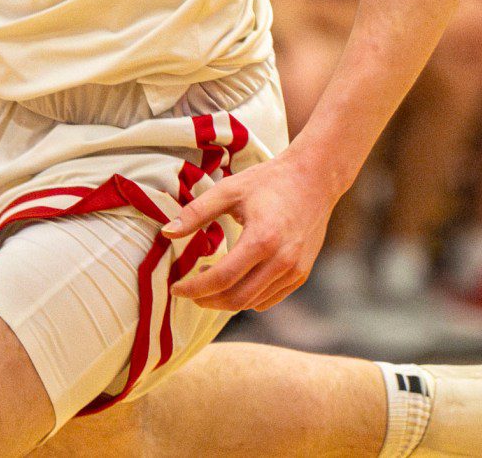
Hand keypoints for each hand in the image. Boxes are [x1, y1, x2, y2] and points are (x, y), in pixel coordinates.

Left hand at [160, 150, 341, 311]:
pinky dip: (247, 298)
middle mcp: (281, 260)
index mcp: (261, 239)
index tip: (175, 287)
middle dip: (206, 300)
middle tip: (189, 290)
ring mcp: (294, 270)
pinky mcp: (302, 273)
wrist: (315, 178)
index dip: (193, 288)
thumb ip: (196, 212)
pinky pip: (269, 299)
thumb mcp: (229, 189)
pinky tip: (236, 280)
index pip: (220, 279)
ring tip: (211, 281)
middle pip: (235, 299)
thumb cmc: (269, 181)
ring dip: (225, 300)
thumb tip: (165, 233)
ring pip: (252, 302)